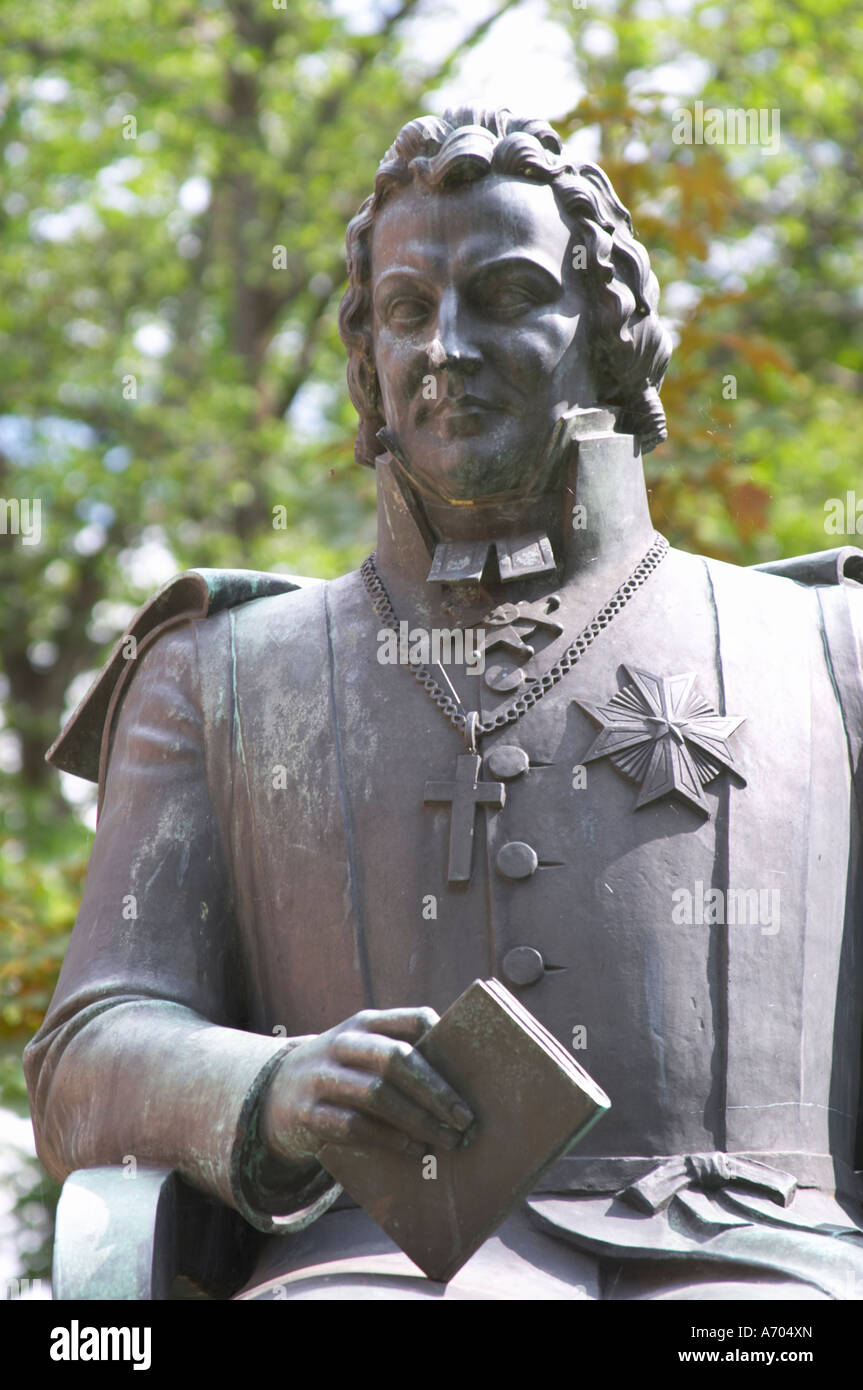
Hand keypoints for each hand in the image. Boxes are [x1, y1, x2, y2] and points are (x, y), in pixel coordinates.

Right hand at [260, 1007, 473, 1166]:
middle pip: (396, 1059)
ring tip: (445, 1139)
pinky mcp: (307, 1112)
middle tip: (464, 1118)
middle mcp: (343, 1044)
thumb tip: (461, 1087)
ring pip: (376, 1094)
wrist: (275, 1093)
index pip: (412, 1020)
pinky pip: (353, 1126)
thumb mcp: (364, 1053)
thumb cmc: (342, 1074)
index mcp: (366, 1023)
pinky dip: (388, 1139)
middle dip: (436, 1091)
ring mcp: (321, 1077)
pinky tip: (413, 1148)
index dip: (444, 1042)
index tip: (471, 1073)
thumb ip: (401, 1056)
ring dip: (417, 1120)